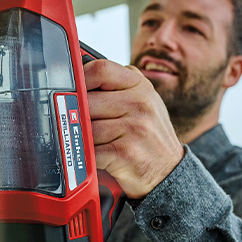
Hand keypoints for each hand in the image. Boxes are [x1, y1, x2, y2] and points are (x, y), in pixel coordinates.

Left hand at [83, 59, 184, 198]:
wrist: (169, 172)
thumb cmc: (148, 137)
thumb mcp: (141, 104)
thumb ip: (116, 89)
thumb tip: (77, 82)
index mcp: (141, 87)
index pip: (102, 69)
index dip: (80, 77)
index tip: (72, 88)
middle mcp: (140, 104)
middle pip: (87, 100)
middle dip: (78, 115)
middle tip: (80, 125)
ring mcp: (134, 127)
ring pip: (85, 127)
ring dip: (83, 138)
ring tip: (96, 143)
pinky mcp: (125, 152)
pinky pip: (90, 150)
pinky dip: (87, 156)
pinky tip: (99, 157)